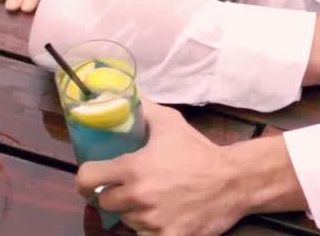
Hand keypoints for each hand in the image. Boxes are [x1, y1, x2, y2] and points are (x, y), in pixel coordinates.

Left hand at [78, 102, 247, 235]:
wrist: (234, 181)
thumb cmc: (199, 152)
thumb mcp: (172, 124)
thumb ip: (145, 111)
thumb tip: (124, 97)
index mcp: (134, 168)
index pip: (87, 178)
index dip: (86, 179)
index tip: (92, 180)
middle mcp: (138, 197)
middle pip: (104, 201)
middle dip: (114, 194)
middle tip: (130, 187)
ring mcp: (151, 221)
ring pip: (125, 220)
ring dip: (134, 211)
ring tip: (153, 200)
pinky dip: (150, 229)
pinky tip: (163, 217)